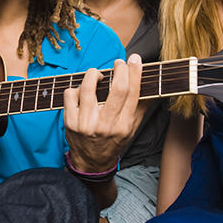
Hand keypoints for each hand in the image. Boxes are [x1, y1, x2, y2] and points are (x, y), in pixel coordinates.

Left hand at [64, 54, 141, 171]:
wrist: (91, 163)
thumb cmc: (112, 141)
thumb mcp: (130, 128)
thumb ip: (140, 107)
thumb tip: (152, 84)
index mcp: (124, 126)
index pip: (132, 94)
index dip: (134, 73)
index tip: (135, 59)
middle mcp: (106, 125)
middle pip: (116, 89)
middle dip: (119, 70)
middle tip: (119, 62)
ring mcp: (86, 124)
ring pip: (89, 88)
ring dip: (93, 74)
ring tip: (96, 74)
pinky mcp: (70, 122)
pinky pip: (70, 94)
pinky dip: (76, 87)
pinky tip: (81, 90)